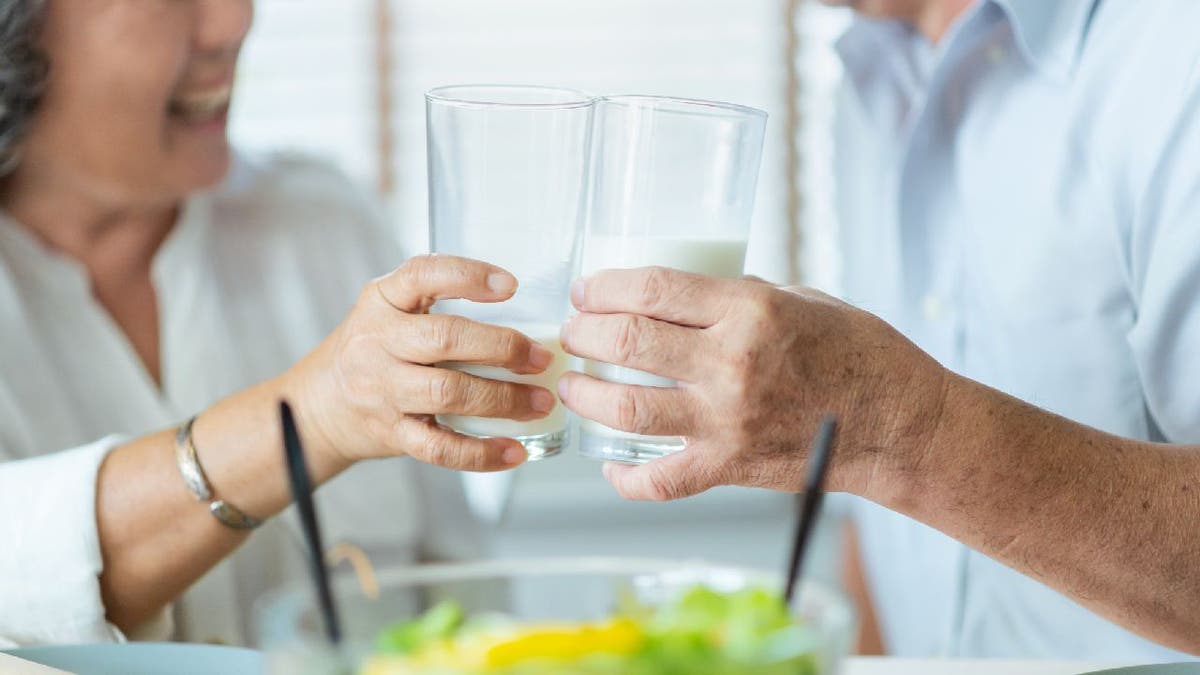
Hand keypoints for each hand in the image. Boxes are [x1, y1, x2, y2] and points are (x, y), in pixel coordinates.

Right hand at [282, 255, 555, 471]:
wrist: (318, 405)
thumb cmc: (373, 350)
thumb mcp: (389, 309)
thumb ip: (436, 302)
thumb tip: (523, 310)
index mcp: (382, 301)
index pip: (422, 275)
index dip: (468, 277)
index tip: (511, 286)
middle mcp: (378, 342)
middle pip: (444, 339)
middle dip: (502, 347)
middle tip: (541, 357)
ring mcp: (383, 390)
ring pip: (448, 393)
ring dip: (503, 399)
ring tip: (541, 401)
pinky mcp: (392, 433)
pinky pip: (441, 447)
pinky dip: (481, 453)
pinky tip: (514, 450)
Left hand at [557, 267, 949, 500]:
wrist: (900, 424)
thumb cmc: (859, 354)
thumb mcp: (801, 299)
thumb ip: (739, 296)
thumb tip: (684, 297)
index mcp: (750, 311)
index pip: (653, 289)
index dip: (606, 286)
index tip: (587, 289)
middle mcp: (732, 364)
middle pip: (628, 341)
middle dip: (585, 332)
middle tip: (574, 331)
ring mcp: (727, 420)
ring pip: (627, 407)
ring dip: (587, 394)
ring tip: (574, 384)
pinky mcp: (730, 466)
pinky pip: (660, 480)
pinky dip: (626, 478)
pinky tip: (609, 464)